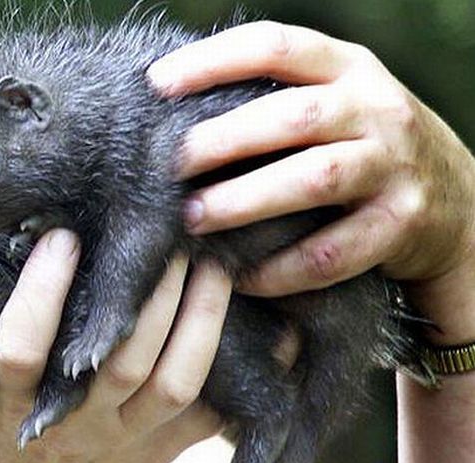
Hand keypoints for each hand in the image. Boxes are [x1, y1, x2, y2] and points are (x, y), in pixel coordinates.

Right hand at [0, 229, 231, 462]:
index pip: (25, 346)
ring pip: (175, 384)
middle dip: (153, 294)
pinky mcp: (164, 450)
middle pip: (123, 361)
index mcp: (18, 402)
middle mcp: (79, 421)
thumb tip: (39, 236)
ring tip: (213, 266)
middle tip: (170, 237)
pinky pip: (211, 414)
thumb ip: (11, 328)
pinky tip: (270, 329)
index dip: (44, 291)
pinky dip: (245, 374)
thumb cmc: (5, 431)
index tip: (64, 238)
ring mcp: (127, 438)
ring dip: (201, 321)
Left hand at [147, 21, 474, 312]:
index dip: (212, 60)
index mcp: (350, 69)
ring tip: (192, 219)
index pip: (276, 46)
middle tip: (168, 166)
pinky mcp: (401, 224)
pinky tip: (241, 277)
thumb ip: (278, 98)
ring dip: (245, 201)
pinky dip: (282, 269)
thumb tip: (182, 107)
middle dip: (221, 140)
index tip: (156, 84)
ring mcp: (394, 166)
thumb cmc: (365, 148)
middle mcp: (376, 109)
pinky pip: (332, 253)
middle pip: (292, 116)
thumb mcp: (337, 104)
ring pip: (314, 179)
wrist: (457, 200)